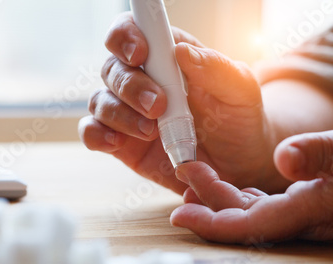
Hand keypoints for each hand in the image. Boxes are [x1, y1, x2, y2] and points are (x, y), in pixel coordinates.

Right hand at [79, 12, 278, 193]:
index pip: (133, 31)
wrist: (239, 164)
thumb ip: (216, 68)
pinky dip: (97, 136)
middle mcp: (143, 80)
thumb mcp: (240, 91)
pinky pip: (93, 133)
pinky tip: (117, 143)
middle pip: (113, 68)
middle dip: (132, 86)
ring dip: (120, 114)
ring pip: (100, 101)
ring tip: (151, 131)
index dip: (127, 36)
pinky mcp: (123, 142)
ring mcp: (129, 112)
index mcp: (168, 57)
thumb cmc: (238, 120)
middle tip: (159, 106)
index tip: (140, 54)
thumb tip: (181, 51)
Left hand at [171, 114, 332, 243]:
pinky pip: (278, 208)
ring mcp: (321, 215)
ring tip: (201, 174)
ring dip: (227, 197)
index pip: (254, 225)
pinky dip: (250, 198)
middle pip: (249, 220)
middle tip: (186, 174)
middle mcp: (315, 219)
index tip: (181, 216)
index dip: (213, 223)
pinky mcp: (326, 206)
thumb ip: (325, 154)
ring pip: (261, 214)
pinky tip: (237, 186)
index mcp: (320, 207)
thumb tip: (282, 159)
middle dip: (211, 202)